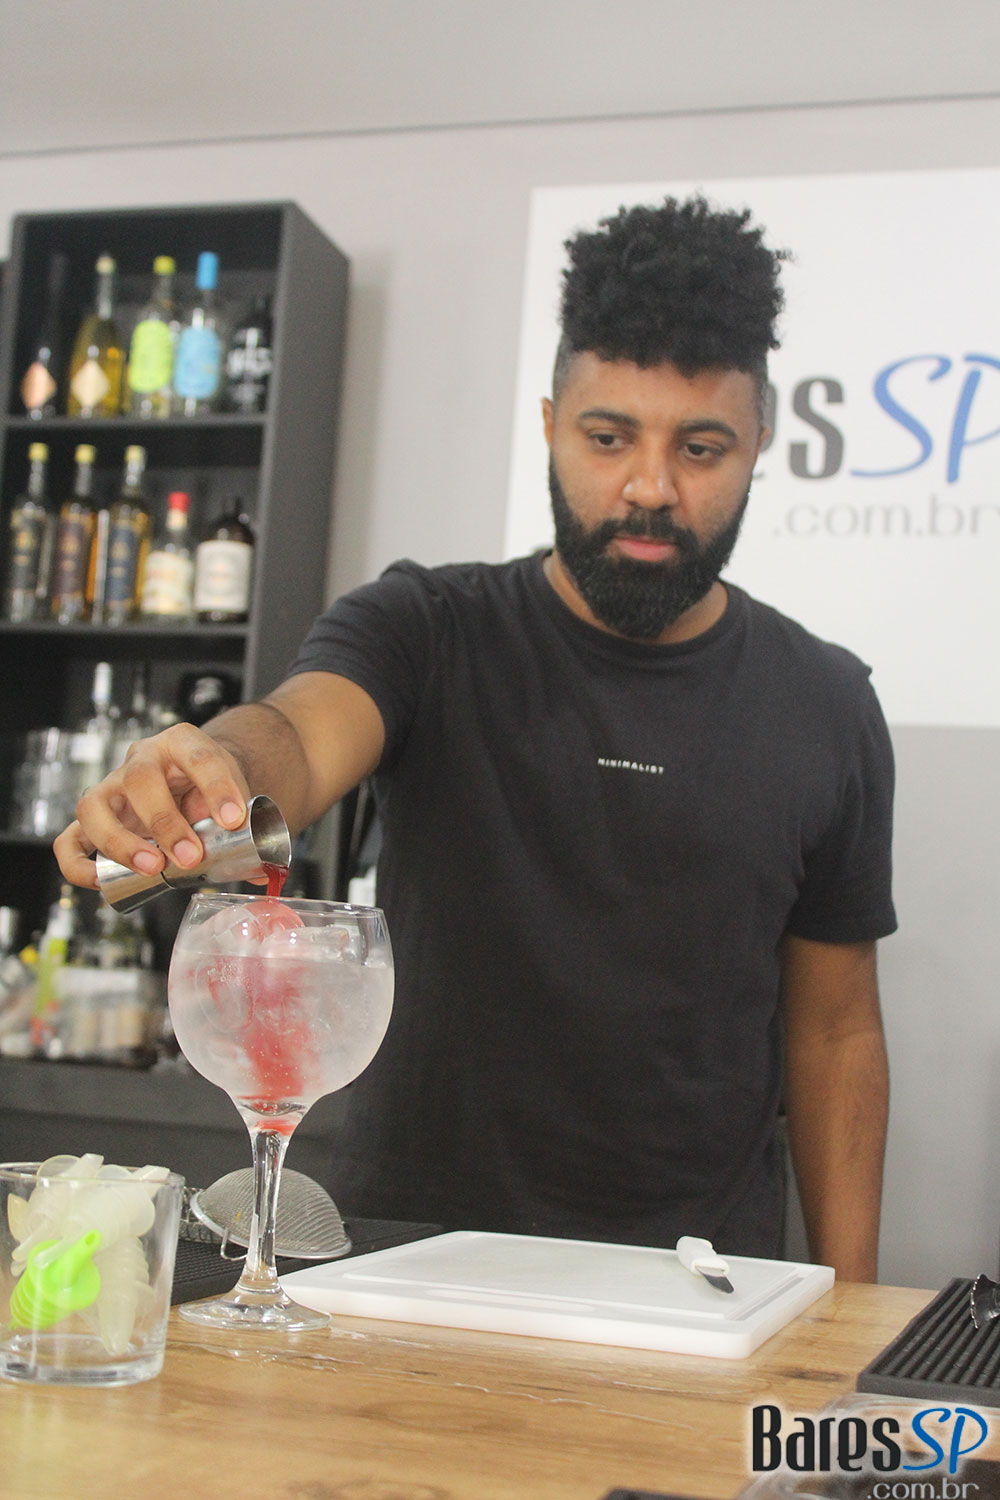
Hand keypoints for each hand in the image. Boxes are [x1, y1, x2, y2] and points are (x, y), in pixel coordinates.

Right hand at [53, 722, 251, 890]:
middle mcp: (140, 759)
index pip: (199, 757)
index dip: (216, 788)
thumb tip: (260, 872)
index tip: (233, 820)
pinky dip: (78, 863)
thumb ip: (248, 830)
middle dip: (166, 822)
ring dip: (120, 841)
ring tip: (151, 867)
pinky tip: (102, 882)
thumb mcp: (233, 796)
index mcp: (182, 743)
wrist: (189, 781)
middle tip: (191, 857)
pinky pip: (69, 839)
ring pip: (94, 805)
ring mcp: (111, 787)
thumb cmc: (208, 789)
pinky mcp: (94, 818)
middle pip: (140, 779)